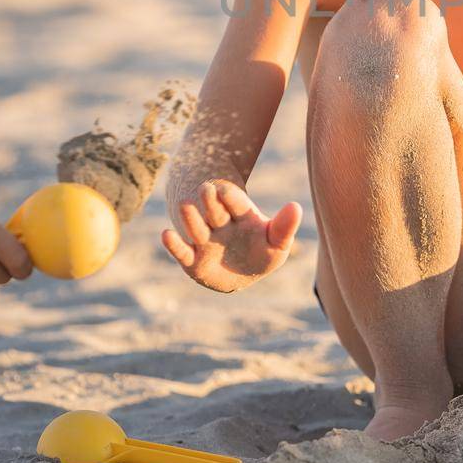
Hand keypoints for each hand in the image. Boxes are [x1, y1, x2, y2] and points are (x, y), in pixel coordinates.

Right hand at [161, 180, 300, 293]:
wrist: (241, 274)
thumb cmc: (261, 252)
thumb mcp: (277, 242)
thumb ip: (284, 226)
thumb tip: (296, 207)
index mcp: (241, 215)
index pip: (235, 202)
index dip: (230, 197)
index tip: (225, 189)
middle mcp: (220, 224)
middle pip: (214, 210)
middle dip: (210, 201)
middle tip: (206, 189)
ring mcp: (205, 241)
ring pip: (197, 227)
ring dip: (191, 218)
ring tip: (185, 206)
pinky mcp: (192, 261)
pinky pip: (182, 252)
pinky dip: (174, 245)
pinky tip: (166, 234)